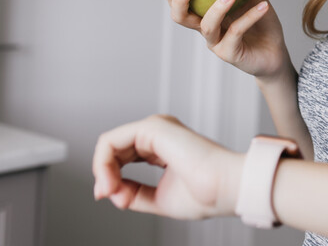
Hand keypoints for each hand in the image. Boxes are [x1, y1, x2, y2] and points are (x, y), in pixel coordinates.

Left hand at [92, 115, 243, 219]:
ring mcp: (156, 129)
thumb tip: (110, 191)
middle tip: (107, 196)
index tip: (115, 199)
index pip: (126, 157)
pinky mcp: (151, 128)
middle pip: (116, 151)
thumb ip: (133, 194)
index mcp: (165, 148)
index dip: (113, 179)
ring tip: (109, 191)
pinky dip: (102, 163)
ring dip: (102, 171)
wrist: (225, 187)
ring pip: (110, 144)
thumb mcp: (158, 198)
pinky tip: (110, 181)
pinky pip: (110, 141)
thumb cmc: (206, 193)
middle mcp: (160, 135)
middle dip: (105, 176)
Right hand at [162, 0, 291, 79]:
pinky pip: (237, 32)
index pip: (182, 3)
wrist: (276, 52)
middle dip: (180, 0)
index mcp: (206, 15)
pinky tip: (263, 5)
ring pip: (208, 26)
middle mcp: (207, 30)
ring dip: (218, 7)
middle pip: (182, 18)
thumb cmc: (263, 25)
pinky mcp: (230, 54)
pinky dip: (250, 16)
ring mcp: (217, 43)